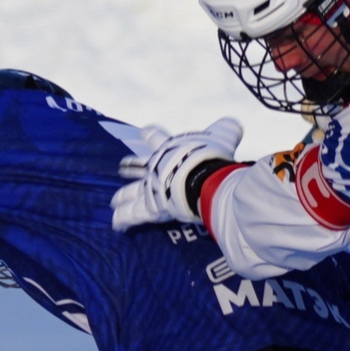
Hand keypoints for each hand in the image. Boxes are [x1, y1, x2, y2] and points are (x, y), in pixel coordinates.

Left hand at [109, 117, 244, 230]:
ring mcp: (150, 188)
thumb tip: (234, 124)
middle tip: (122, 168)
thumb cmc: (210, 156)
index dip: (150, 135)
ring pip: (130, 193)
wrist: (201, 178)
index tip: (145, 132)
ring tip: (115, 202)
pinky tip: (116, 226)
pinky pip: (133, 216)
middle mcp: (154, 168)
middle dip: (129, 167)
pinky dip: (123, 220)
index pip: (155, 136)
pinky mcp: (150, 208)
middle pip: (136, 166)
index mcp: (167, 148)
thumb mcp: (223, 135)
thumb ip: (227, 129)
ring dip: (123, 197)